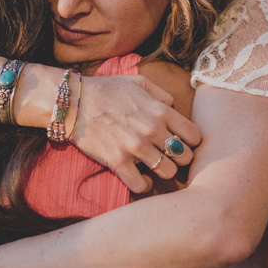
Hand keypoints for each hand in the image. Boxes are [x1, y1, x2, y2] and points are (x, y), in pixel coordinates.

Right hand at [70, 75, 201, 192]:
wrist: (73, 102)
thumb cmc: (105, 90)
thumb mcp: (137, 82)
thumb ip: (160, 94)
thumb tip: (173, 106)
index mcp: (160, 111)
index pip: (194, 135)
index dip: (192, 141)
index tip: (184, 143)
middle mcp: (152, 130)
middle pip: (185, 157)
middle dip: (180, 158)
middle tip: (171, 157)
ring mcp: (135, 147)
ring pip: (167, 172)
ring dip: (164, 172)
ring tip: (156, 168)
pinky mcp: (118, 161)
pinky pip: (141, 185)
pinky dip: (144, 185)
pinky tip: (142, 179)